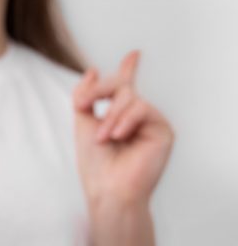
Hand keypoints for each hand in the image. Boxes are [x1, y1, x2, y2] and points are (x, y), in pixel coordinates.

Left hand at [72, 51, 174, 207]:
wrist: (109, 190)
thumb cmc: (95, 166)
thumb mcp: (83, 125)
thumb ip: (86, 98)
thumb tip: (92, 70)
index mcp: (118, 117)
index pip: (124, 88)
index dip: (128, 70)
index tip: (133, 54)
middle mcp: (136, 118)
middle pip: (121, 86)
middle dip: (99, 91)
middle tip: (84, 105)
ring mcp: (150, 123)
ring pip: (129, 97)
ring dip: (110, 115)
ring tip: (103, 138)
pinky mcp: (162, 130)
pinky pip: (143, 108)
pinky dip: (125, 120)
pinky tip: (117, 136)